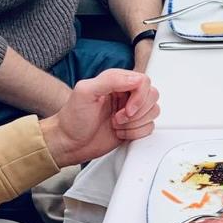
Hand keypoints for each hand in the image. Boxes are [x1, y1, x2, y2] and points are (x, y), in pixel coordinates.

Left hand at [40, 69, 159, 166]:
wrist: (68, 144)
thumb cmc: (72, 119)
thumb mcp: (85, 92)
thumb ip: (110, 80)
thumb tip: (135, 79)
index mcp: (115, 81)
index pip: (143, 81)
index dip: (139, 97)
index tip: (126, 109)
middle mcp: (125, 94)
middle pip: (152, 95)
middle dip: (137, 112)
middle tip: (118, 118)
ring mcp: (130, 111)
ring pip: (153, 112)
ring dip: (135, 123)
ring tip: (116, 124)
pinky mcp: (133, 127)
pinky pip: (149, 127)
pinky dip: (135, 133)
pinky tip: (120, 132)